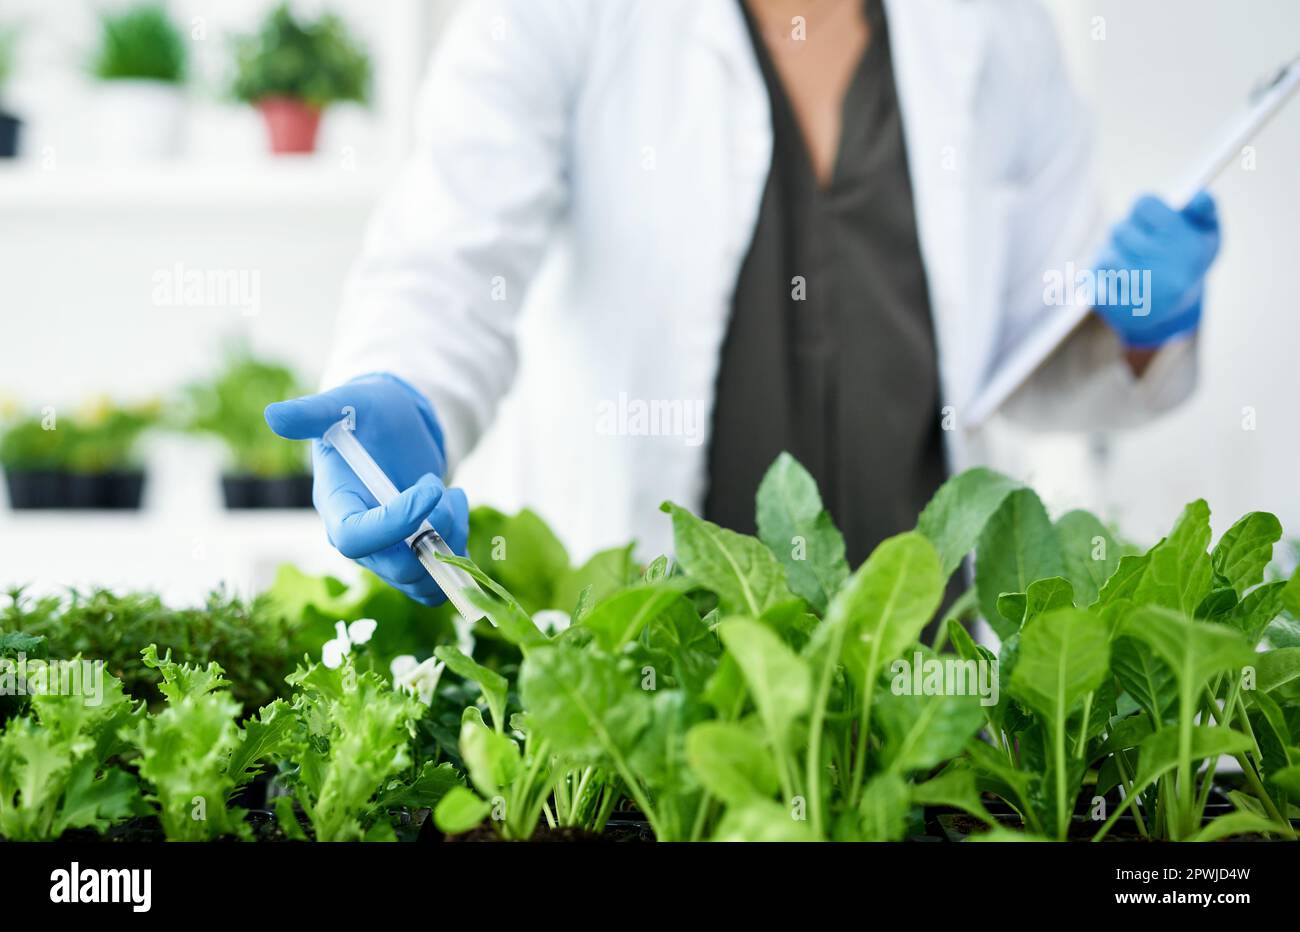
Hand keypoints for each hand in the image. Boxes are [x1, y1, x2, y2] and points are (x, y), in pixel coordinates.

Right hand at [264, 373, 468, 605]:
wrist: (394, 424)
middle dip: (433, 534)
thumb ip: (312, 412)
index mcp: (336, 505)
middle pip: (395, 568)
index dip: (396, 522)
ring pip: (423, 578)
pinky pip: (439, 576)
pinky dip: (459, 549)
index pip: (354, 538)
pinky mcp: (413, 552)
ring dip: (452, 541)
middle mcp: (359, 537)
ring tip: (454, 495)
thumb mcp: (344, 403)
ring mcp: (388, 550)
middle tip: (446, 491)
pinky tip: (457, 505)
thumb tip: (273, 416)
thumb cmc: (366, 412)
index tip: (432, 487)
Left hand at [1091, 192, 1220, 349]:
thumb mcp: (1206, 233)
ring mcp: (1137, 294)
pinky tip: (1114, 279)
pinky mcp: (1114, 308)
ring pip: (1104, 255)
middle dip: (1124, 231)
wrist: (1172, 314)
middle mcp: (1164, 272)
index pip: (1144, 205)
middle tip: (1134, 240)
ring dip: (1109, 252)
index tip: (1149, 218)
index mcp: (1186, 247)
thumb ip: (1205, 208)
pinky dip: (1098, 274)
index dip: (1143, 209)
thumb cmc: (1187, 260)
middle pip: (1119, 229)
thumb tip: (1197, 193)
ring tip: (1124, 259)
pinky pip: (1092, 277)